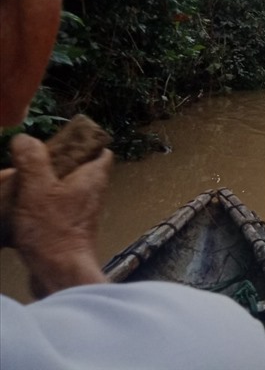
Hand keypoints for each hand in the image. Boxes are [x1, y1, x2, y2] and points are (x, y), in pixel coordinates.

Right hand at [6, 133, 112, 296]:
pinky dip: (37, 211)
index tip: (57, 144)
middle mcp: (92, 194)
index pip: (99, 151)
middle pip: (75, 171)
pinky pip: (52, 214)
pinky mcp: (68, 233)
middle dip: (51, 168)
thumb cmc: (53, 229)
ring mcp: (81, 215)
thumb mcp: (37, 187)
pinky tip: (16, 213)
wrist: (59, 274)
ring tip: (16, 190)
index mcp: (93, 177)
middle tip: (26, 168)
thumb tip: (25, 139)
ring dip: (40, 191)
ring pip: (61, 193)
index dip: (82, 144)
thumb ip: (33, 160)